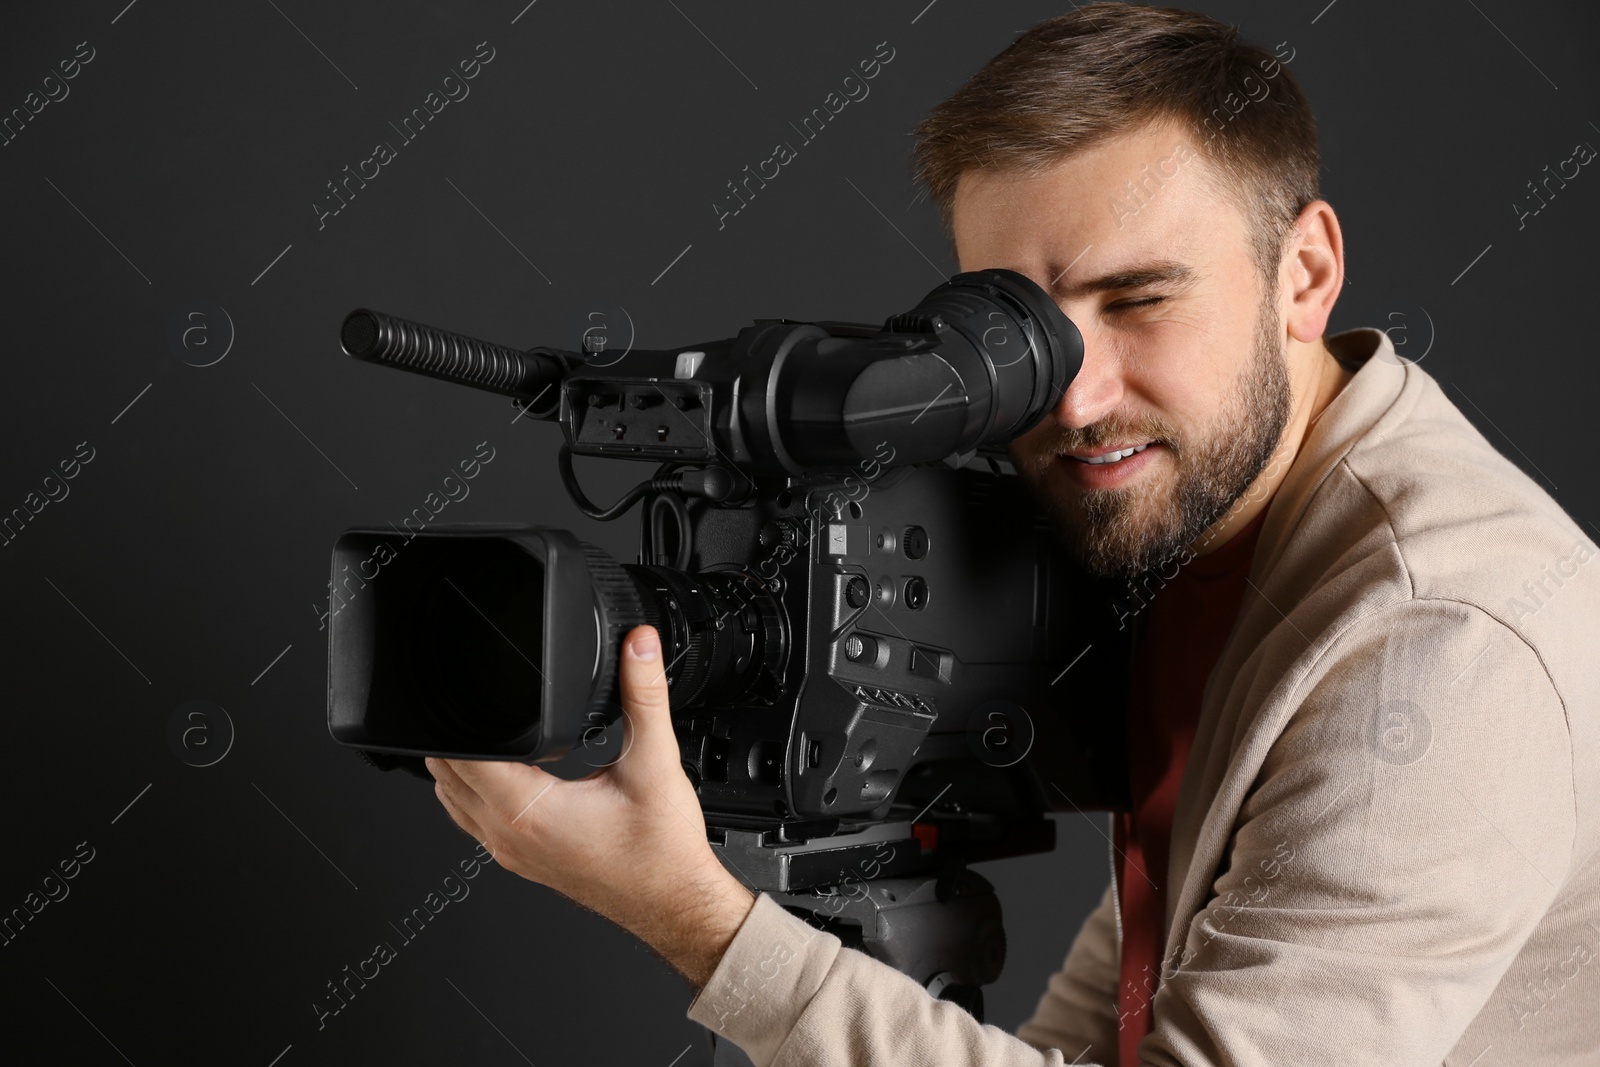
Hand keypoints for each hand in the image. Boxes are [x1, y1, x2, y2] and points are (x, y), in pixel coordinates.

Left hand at [425, 625, 756, 986]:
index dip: (458, 716)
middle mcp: (509, 837)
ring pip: (453, 801)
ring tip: (484, 731)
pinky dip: (474, 792)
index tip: (465, 687)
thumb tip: (639, 647)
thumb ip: (644, 695)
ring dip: (458, 767)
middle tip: (472, 698)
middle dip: (454, 735)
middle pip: (445, 776)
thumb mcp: (655, 761)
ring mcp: (511, 853)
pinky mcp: (522, 861)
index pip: (464, 756)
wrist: (675, 903)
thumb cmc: (662, 853)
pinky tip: (503, 775)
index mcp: (530, 812)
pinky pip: (474, 821)